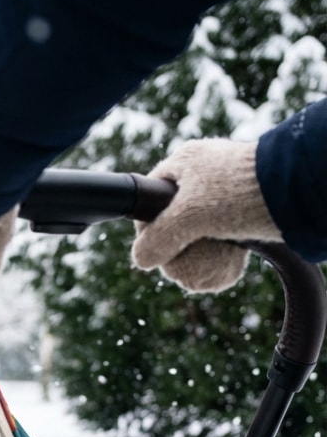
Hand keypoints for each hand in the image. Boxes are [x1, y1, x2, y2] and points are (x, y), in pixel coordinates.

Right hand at [132, 138, 281, 291]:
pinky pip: (222, 241)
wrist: (297, 190)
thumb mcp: (189, 216)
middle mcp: (202, 178)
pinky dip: (222, 259)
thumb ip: (158, 238)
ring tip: (208, 272)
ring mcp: (223, 197)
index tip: (154, 250)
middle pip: (173, 224)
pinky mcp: (244, 214)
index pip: (149, 200)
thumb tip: (140, 260)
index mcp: (183, 164)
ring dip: (199, 260)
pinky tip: (227, 268)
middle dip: (176, 252)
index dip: (147, 229)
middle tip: (182, 267)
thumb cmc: (240, 191)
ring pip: (197, 236)